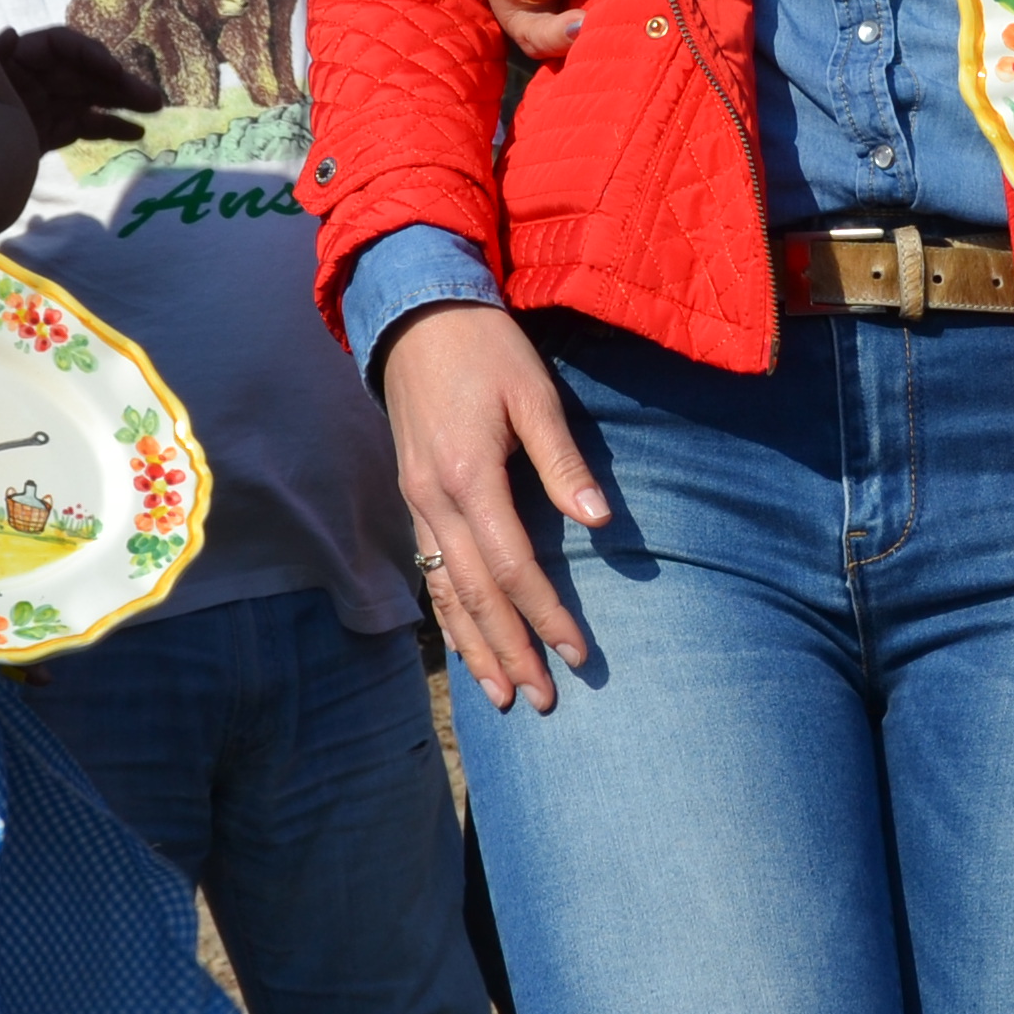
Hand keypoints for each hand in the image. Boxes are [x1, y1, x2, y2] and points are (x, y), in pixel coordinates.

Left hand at [0, 24, 163, 152]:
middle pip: (87, 73)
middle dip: (120, 83)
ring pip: (93, 98)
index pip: (63, 46)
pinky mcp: (53, 132)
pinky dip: (110, 127)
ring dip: (124, 102)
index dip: (91, 54)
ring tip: (155, 109)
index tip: (113, 72)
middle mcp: (40, 79)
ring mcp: (49, 106)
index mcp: (21, 62)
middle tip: (153, 99)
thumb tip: (13, 34)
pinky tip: (136, 133)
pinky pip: (86, 125)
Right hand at [381, 298, 611, 710]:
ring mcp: (416, 504)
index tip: (578, 652)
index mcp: (468, 477)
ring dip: (475, 647)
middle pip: (476, 595)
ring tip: (503, 696)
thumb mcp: (533, 394)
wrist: (414, 315)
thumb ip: (563, 461)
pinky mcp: (413, 499)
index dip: (546, 614)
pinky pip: (429, 573)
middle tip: (544, 698)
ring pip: (445, 594)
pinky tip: (466, 646)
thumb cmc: (484, 348)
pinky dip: (449, 617)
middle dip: (510, 650)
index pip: (513, 566)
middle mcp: (434, 501)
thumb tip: (600, 522)